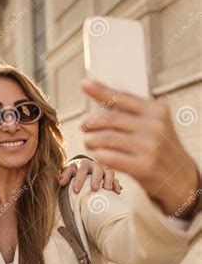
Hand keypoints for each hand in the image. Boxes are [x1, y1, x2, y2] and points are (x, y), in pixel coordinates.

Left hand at [60, 157, 121, 193]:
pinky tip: (117, 192)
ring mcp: (103, 170)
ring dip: (108, 180)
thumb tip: (61, 182)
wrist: (81, 169)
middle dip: (95, 179)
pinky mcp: (110, 176)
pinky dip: (116, 184)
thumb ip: (64, 175)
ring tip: (107, 189)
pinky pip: (115, 178)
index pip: (81, 169)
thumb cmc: (73, 172)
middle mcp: (94, 165)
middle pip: (97, 169)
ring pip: (109, 172)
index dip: (79, 179)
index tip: (76, 190)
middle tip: (94, 189)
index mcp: (83, 163)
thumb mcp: (67, 172)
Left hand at [81, 79, 198, 217]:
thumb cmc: (158, 147)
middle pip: (109, 118)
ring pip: (105, 138)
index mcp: (156, 110)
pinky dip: (98, 155)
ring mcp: (150, 147)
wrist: (181, 178)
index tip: (84, 84)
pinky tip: (99, 155)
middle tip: (83, 126)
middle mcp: (154, 126)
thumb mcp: (151, 124)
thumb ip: (127, 111)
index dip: (101, 91)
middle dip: (90, 121)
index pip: (122, 98)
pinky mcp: (144, 167)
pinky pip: (108, 157)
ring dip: (90, 140)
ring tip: (89, 141)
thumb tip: (96, 94)